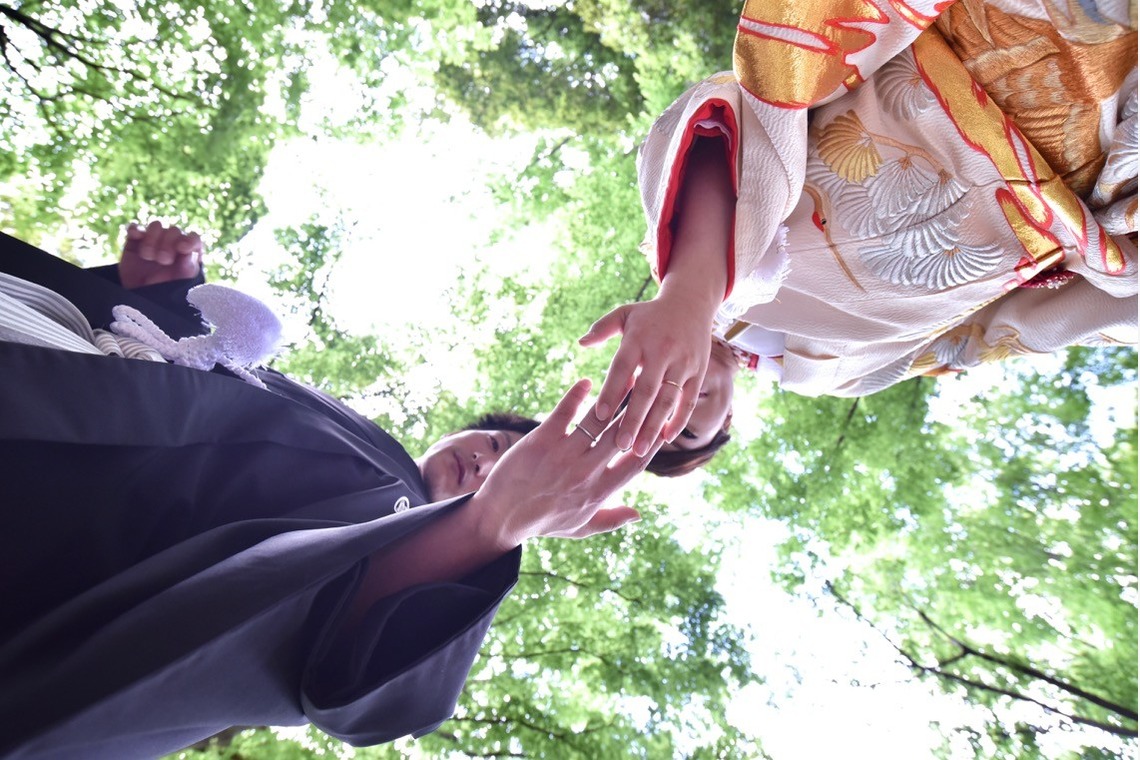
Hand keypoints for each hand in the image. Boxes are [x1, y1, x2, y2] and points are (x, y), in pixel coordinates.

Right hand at [118, 221, 202, 289]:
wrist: (138, 297)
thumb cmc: (164, 290)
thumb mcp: (179, 284)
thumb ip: (187, 268)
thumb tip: (190, 252)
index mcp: (187, 252)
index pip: (194, 238)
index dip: (190, 240)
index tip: (183, 248)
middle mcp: (172, 243)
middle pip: (174, 231)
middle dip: (169, 244)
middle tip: (163, 260)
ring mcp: (153, 239)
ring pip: (156, 226)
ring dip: (152, 239)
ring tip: (148, 256)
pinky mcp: (135, 240)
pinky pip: (136, 227)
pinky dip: (135, 229)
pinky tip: (135, 235)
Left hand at [469, 379, 664, 550]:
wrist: (501, 516)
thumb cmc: (542, 522)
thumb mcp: (580, 528)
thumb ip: (611, 519)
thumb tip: (638, 514)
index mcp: (600, 491)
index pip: (636, 461)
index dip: (654, 439)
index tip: (663, 420)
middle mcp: (586, 472)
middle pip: (623, 434)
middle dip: (639, 410)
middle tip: (649, 388)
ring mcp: (564, 456)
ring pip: (599, 421)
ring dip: (615, 397)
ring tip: (626, 377)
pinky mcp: (541, 441)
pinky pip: (565, 412)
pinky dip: (577, 395)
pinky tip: (586, 382)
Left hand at [579, 290, 716, 456]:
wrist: (691, 303)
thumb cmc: (650, 314)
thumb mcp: (625, 314)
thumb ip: (602, 328)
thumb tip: (581, 343)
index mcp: (638, 339)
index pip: (622, 368)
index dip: (611, 392)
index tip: (599, 415)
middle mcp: (662, 351)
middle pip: (646, 391)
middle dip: (633, 419)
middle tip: (620, 445)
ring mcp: (682, 363)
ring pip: (668, 400)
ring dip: (654, 427)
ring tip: (640, 450)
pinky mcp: (698, 372)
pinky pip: (688, 400)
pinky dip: (679, 420)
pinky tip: (665, 439)